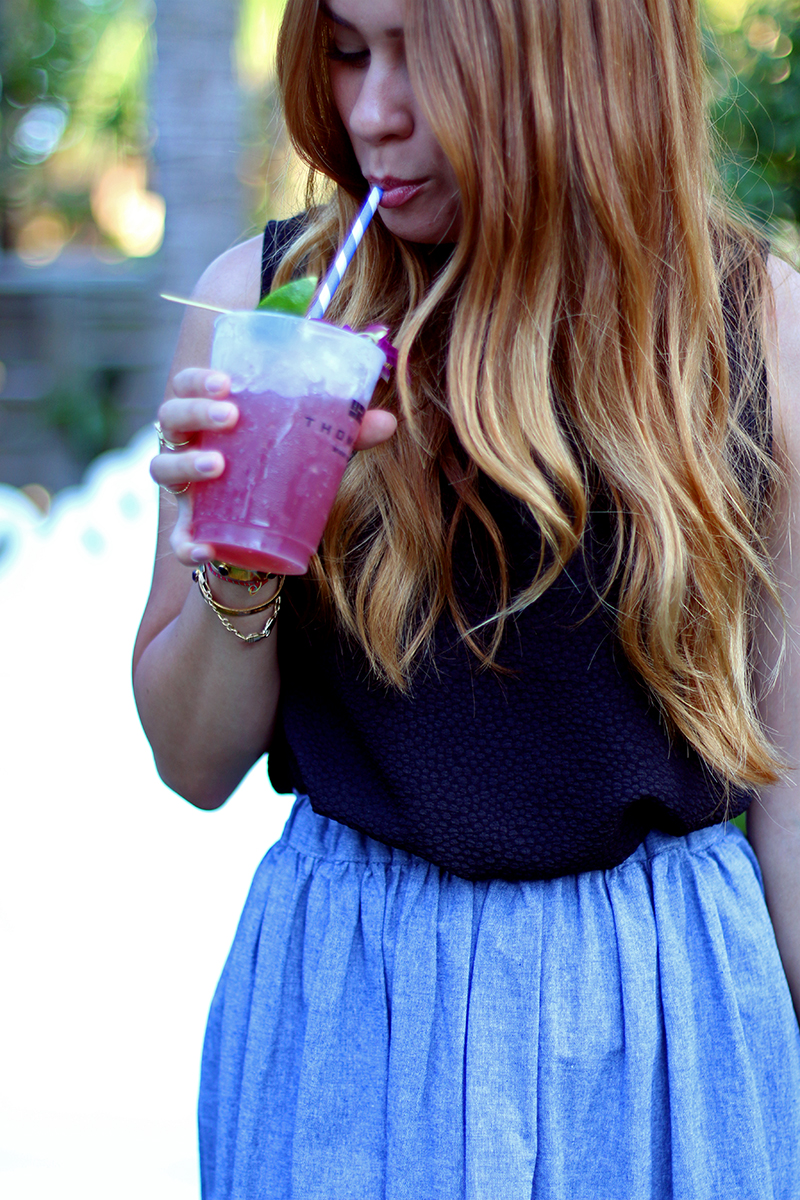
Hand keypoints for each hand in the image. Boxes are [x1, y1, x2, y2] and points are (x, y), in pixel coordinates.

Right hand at [150, 368, 397, 565]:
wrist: (269, 539)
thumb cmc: (283, 476)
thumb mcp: (312, 452)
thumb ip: (344, 435)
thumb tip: (387, 420)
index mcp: (211, 418)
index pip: (187, 385)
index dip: (197, 378)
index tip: (227, 380)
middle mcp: (188, 447)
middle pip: (170, 418)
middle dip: (195, 412)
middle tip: (231, 416)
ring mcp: (184, 490)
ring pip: (162, 469)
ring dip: (185, 465)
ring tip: (217, 466)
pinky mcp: (191, 531)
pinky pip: (177, 540)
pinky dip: (186, 545)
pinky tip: (204, 549)